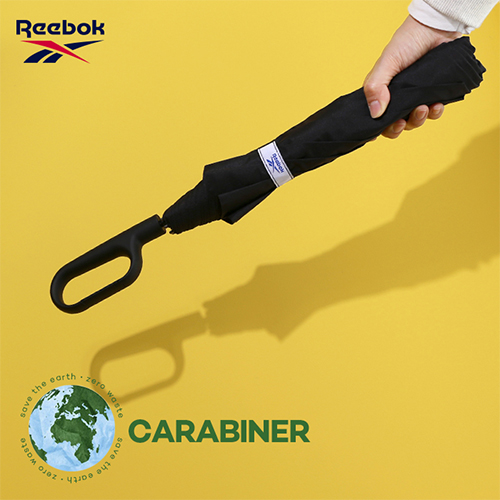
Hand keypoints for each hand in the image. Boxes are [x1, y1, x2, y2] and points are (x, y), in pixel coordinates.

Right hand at [364, 15, 460, 138]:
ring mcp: (416, 98)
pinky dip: (434, 113)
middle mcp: (398, 98)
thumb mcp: (386, 63)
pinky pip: (433, 113)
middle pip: (394, 125)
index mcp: (381, 93)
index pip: (375, 118)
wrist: (437, 27)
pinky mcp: (434, 95)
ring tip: (422, 108)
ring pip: (414, 121)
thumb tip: (375, 114)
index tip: (376, 134)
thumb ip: (375, 87)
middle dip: (397, 128)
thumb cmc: (407, 41)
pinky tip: (436, 105)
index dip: (376, 129)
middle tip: (401, 122)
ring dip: (417, 120)